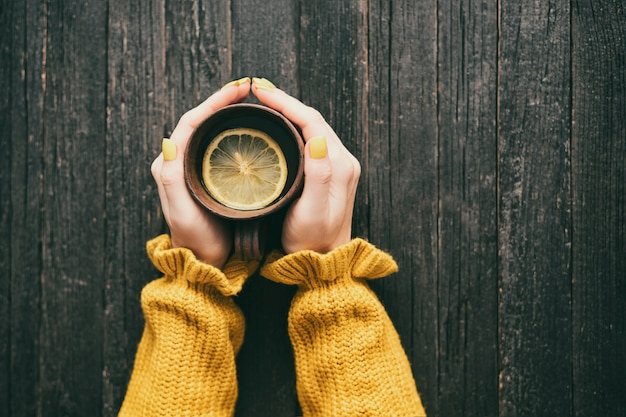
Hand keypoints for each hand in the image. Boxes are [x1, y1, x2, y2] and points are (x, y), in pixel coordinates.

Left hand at [151, 78, 250, 267]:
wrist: (204, 263)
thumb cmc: (195, 240)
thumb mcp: (182, 212)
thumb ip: (171, 178)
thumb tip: (170, 140)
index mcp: (169, 165)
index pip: (190, 123)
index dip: (213, 103)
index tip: (237, 91)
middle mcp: (177, 163)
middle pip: (199, 121)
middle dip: (220, 101)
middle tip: (245, 89)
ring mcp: (192, 169)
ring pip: (208, 131)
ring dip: (225, 113)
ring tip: (247, 101)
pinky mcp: (205, 177)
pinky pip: (216, 145)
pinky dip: (230, 131)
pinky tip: (246, 128)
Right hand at [251, 78, 360, 253]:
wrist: (322, 262)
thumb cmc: (312, 241)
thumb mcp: (313, 212)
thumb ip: (319, 175)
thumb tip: (319, 137)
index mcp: (340, 166)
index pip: (312, 122)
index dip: (285, 102)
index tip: (260, 90)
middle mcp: (343, 161)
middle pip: (313, 119)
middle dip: (285, 100)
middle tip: (257, 89)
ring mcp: (338, 166)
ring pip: (313, 127)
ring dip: (289, 109)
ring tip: (264, 100)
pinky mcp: (331, 173)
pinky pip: (312, 138)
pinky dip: (293, 125)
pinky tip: (278, 123)